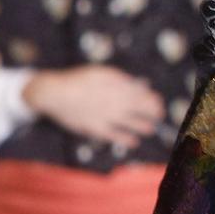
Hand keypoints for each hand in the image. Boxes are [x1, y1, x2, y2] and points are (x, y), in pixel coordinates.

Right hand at [23, 66, 166, 149]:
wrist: (55, 93)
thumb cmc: (77, 80)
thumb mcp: (100, 72)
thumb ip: (119, 78)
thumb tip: (137, 85)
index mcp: (116, 86)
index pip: (141, 94)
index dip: (152, 99)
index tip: (159, 102)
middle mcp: (114, 102)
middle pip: (139, 109)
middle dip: (152, 113)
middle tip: (159, 115)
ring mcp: (106, 116)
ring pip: (131, 123)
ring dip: (143, 126)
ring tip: (150, 129)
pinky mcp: (96, 128)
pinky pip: (115, 136)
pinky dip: (126, 139)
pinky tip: (134, 142)